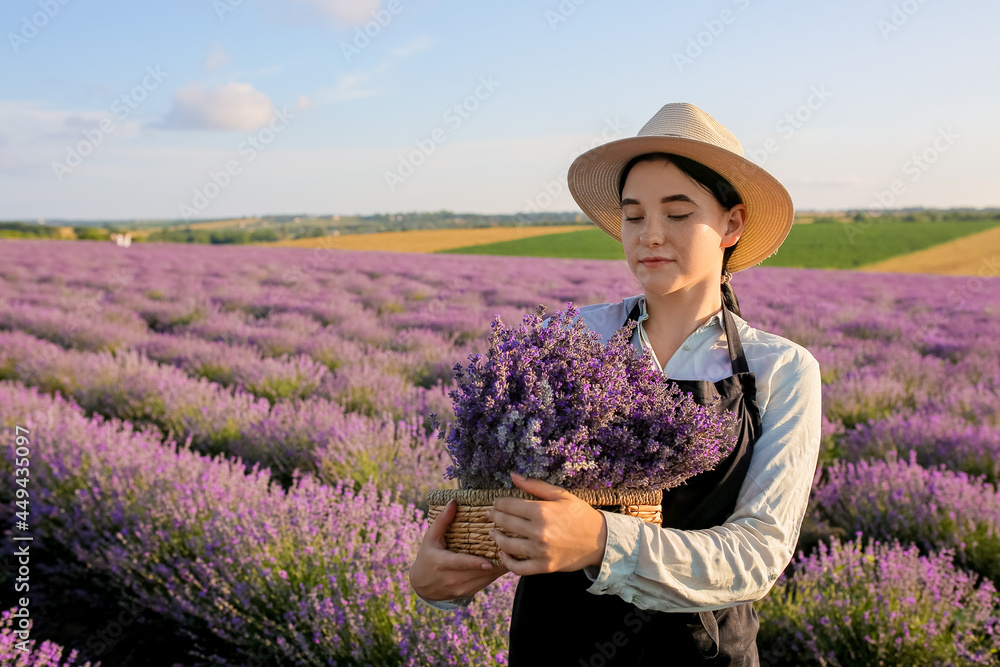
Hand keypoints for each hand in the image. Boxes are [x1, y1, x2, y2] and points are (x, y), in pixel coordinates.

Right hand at [409, 499, 508, 601]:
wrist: (421, 585)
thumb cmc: (427, 557)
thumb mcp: (430, 538)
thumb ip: (442, 521)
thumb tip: (453, 502)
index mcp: (442, 563)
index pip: (461, 563)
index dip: (475, 564)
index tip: (489, 561)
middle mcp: (452, 578)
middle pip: (478, 572)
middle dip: (495, 562)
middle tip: (511, 549)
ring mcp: (460, 588)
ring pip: (484, 579)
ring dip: (498, 568)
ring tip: (512, 555)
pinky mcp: (467, 593)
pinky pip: (485, 583)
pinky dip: (495, 574)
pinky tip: (505, 563)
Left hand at [487, 472, 607, 575]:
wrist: (599, 540)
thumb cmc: (579, 515)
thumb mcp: (560, 495)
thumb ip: (535, 486)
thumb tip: (513, 476)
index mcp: (542, 511)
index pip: (509, 505)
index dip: (499, 503)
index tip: (496, 502)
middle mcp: (538, 532)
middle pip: (506, 523)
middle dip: (494, 517)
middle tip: (489, 514)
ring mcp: (540, 551)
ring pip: (508, 545)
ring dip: (497, 538)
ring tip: (492, 533)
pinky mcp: (544, 566)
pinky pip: (519, 567)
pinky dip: (507, 562)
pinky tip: (503, 553)